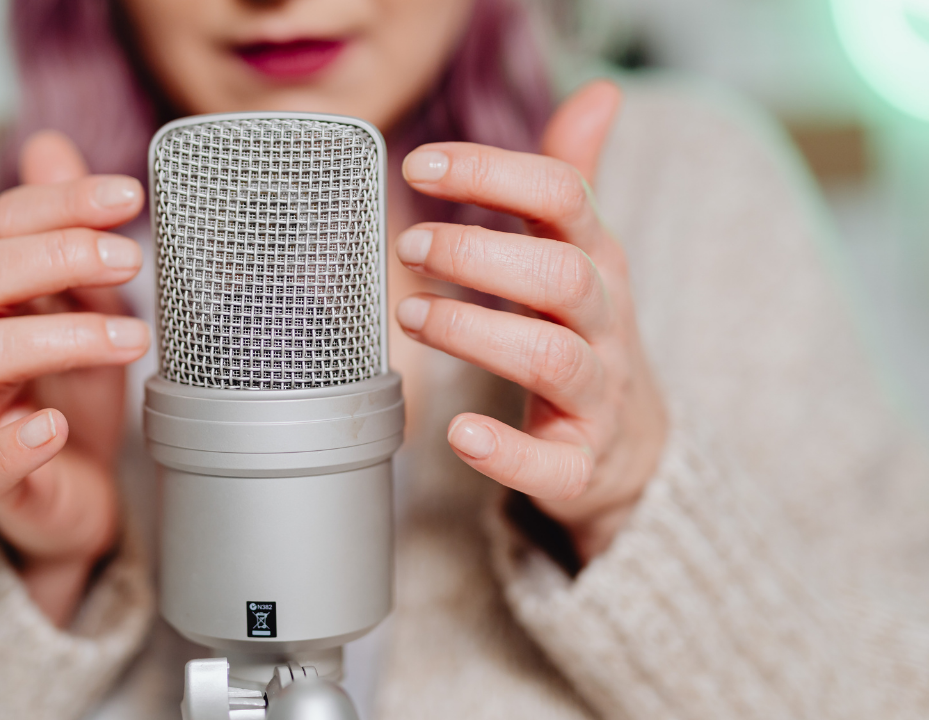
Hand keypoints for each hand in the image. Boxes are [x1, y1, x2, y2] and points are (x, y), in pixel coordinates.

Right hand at [0, 131, 147, 624]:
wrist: (82, 492)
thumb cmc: (79, 390)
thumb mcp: (87, 302)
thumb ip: (70, 234)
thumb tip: (48, 144)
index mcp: (7, 294)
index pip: (6, 222)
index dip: (63, 200)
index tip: (132, 194)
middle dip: (57, 253)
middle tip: (131, 260)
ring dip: (61, 337)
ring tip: (135, 339)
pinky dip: (13, 444)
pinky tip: (55, 427)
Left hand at [395, 81, 667, 562]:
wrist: (632, 448)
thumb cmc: (585, 336)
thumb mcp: (586, 254)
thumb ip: (575, 178)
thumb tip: (600, 91)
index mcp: (597, 262)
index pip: (564, 197)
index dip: (494, 173)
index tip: (420, 164)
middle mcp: (603, 324)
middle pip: (561, 275)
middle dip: (483, 255)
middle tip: (412, 246)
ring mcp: (597, 396)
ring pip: (552, 359)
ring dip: (478, 335)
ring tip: (414, 315)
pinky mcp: (579, 464)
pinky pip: (553, 463)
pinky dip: (505, 451)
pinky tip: (459, 434)